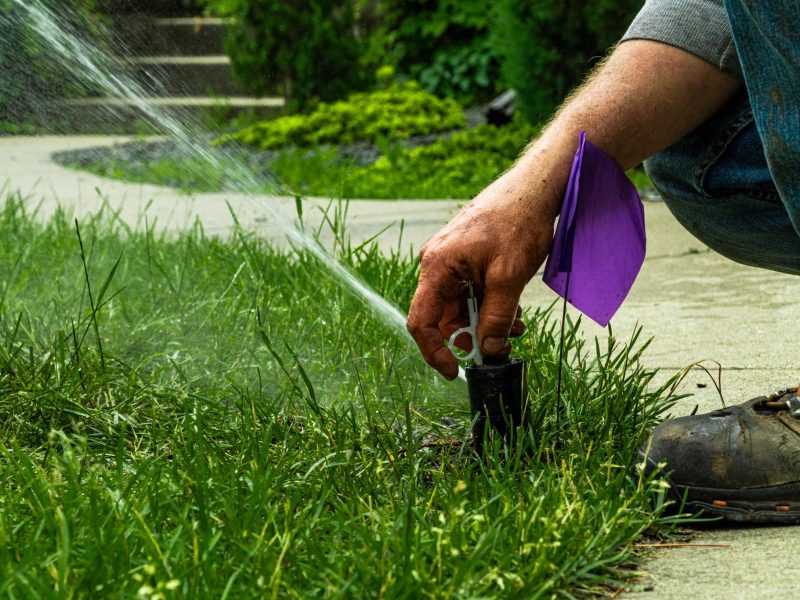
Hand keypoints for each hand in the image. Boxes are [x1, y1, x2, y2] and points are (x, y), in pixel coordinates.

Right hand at [407, 168, 559, 378]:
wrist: (532, 188)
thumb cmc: (517, 222)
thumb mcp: (509, 278)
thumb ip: (496, 318)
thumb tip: (488, 350)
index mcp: (436, 266)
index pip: (421, 321)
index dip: (434, 351)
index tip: (455, 371)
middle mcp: (436, 264)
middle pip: (441, 316)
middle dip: (470, 336)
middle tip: (501, 345)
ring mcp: (449, 260)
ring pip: (459, 306)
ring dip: (484, 322)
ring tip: (516, 325)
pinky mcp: (464, 258)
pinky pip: (468, 292)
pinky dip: (487, 305)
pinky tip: (512, 308)